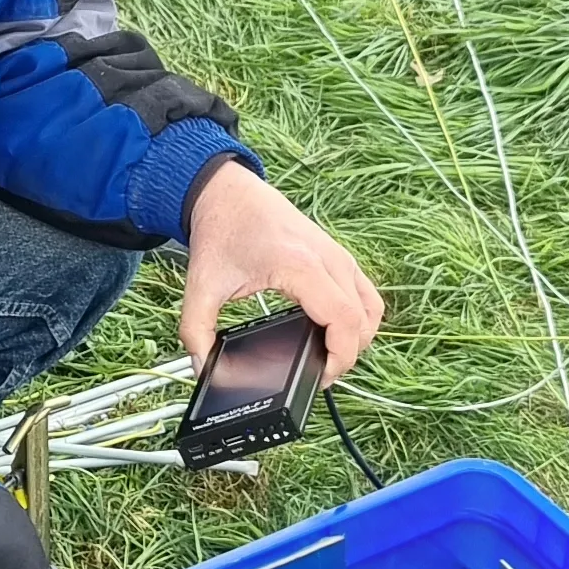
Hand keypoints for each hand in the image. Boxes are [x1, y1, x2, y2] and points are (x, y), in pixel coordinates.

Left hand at [181, 165, 384, 387]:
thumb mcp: (202, 285)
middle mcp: (328, 259)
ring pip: (371, 307)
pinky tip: (333, 330)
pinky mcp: (337, 254)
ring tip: (328, 355)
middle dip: (347, 355)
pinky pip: (365, 292)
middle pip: (363, 320)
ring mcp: (337, 255)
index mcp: (301, 266)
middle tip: (318, 372)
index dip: (340, 358)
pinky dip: (359, 317)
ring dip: (358, 337)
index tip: (319, 377)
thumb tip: (202, 367)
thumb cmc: (221, 232)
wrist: (228, 191)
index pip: (344, 321)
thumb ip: (196, 331)